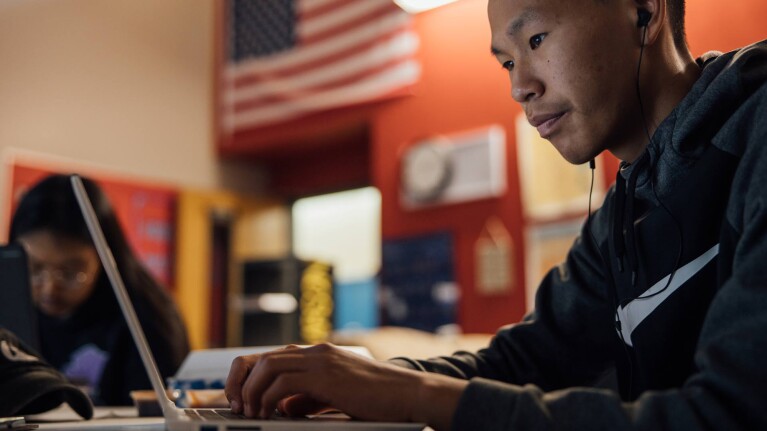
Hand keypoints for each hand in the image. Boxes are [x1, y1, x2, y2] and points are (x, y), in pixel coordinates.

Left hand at [224, 343, 466, 428]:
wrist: (408, 393)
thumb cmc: (377, 398)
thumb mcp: (336, 397)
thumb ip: (309, 398)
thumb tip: (285, 407)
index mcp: (318, 354)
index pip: (272, 357)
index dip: (249, 375)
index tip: (241, 397)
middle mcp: (316, 351)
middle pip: (263, 357)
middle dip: (242, 382)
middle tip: (237, 406)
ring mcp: (321, 360)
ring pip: (268, 366)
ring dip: (252, 391)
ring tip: (251, 412)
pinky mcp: (326, 375)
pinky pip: (283, 381)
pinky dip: (268, 397)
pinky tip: (269, 412)